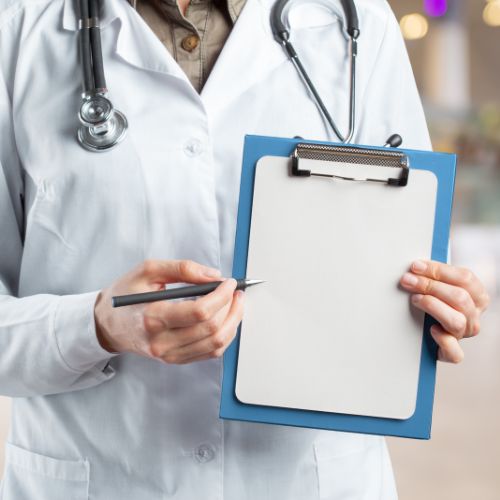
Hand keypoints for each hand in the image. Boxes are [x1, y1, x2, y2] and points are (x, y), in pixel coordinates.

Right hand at [94, 260, 243, 363]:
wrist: (109, 323)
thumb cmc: (127, 294)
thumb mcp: (148, 270)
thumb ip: (183, 268)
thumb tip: (214, 276)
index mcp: (152, 317)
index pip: (199, 313)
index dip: (221, 296)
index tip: (229, 283)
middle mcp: (161, 342)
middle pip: (211, 329)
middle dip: (231, 307)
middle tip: (235, 291)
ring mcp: (168, 355)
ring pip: (215, 344)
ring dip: (232, 322)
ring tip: (234, 303)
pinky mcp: (175, 359)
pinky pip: (210, 353)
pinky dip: (224, 335)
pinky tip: (225, 319)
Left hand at [400, 260, 489, 362]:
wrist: (426, 333)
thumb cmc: (434, 302)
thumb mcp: (437, 286)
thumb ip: (433, 276)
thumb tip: (416, 266)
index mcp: (477, 296)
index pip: (465, 278)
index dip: (439, 270)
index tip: (415, 266)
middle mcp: (473, 316)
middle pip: (460, 297)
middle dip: (430, 286)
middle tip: (407, 280)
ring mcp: (464, 335)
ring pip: (457, 321)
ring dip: (433, 306)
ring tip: (415, 299)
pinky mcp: (452, 353)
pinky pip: (454, 352)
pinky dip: (444, 341)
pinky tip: (431, 330)